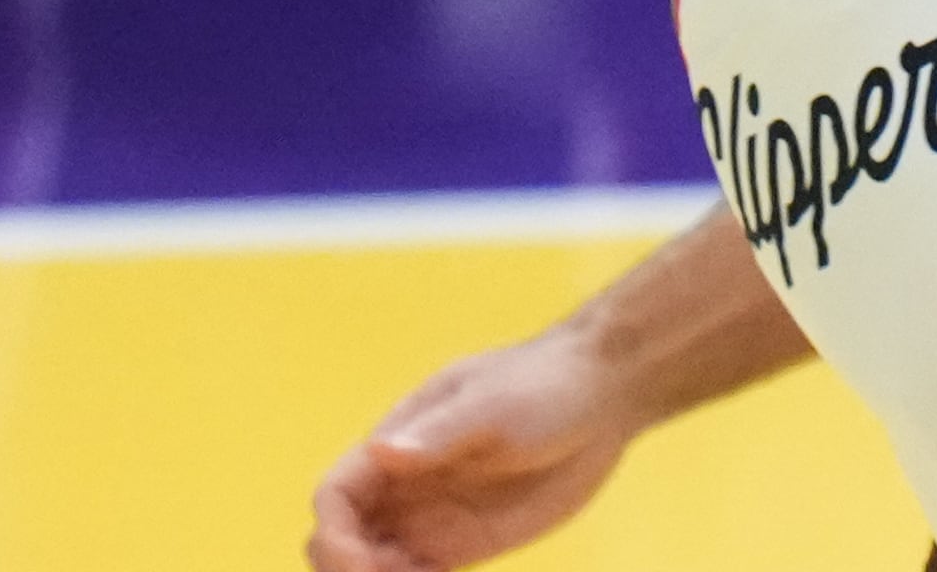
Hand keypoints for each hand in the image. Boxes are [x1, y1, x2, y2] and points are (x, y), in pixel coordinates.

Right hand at [303, 333, 637, 571]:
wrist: (602, 395)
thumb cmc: (544, 383)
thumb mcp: (494, 403)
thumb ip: (442, 431)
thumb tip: (381, 450)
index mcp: (396, 444)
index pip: (335, 496)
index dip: (334, 534)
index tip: (362, 561)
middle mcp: (404, 486)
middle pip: (343, 539)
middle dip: (344, 568)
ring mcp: (433, 517)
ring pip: (376, 565)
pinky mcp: (467, 543)